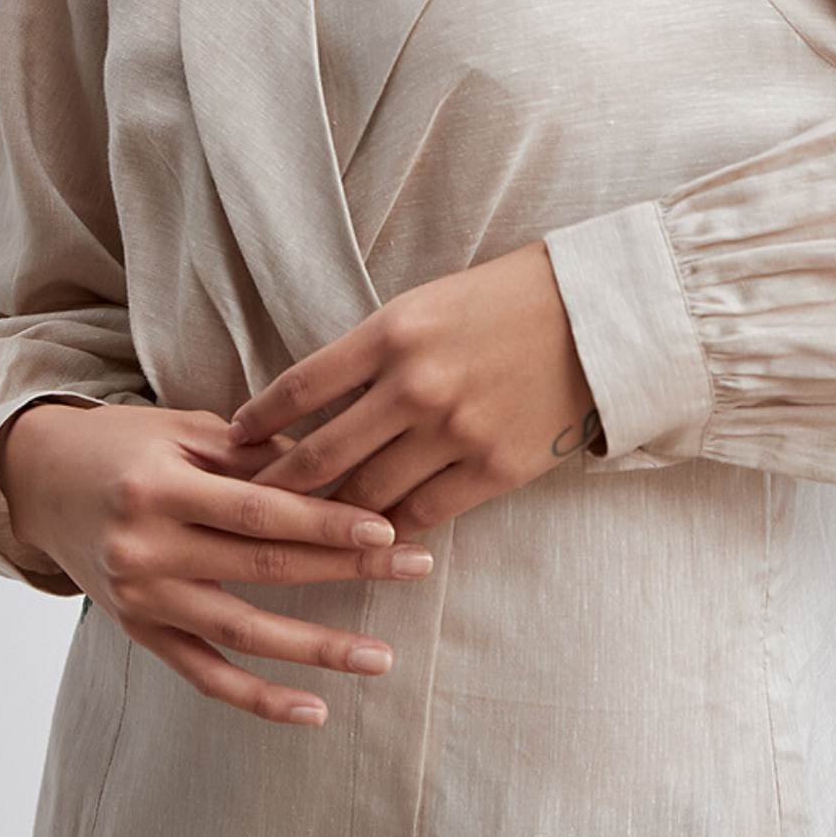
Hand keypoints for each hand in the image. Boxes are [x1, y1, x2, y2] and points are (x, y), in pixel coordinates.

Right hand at [0, 398, 434, 725]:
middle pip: (263, 568)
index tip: (388, 526)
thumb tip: (336, 470)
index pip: (259, 510)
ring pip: (242, 633)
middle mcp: (146, 549)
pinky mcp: (140, 633)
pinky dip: (258, 698)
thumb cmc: (123, 444)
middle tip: (417, 567)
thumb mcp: (183, 430)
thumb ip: (253, 454)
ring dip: (316, 647)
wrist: (38, 480)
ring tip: (380, 656)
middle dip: (347, 569)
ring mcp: (141, 600)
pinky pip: (205, 675)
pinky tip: (314, 710)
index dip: (325, 521)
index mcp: (159, 487)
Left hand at [226, 240, 602, 541]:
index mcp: (393, 332)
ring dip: (328, 517)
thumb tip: (319, 401)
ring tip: (300, 531)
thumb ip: (375, 349)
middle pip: (320, 455)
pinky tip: (372, 538)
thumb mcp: (429, 302)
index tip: (233, 439)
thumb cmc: (509, 298)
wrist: (601, 316)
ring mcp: (456, 433)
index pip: (300, 386)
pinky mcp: (495, 469)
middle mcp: (416, 386)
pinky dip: (392, 530)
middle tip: (243, 506)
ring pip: (366, 496)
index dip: (258, 420)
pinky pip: (424, 514)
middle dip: (273, 486)